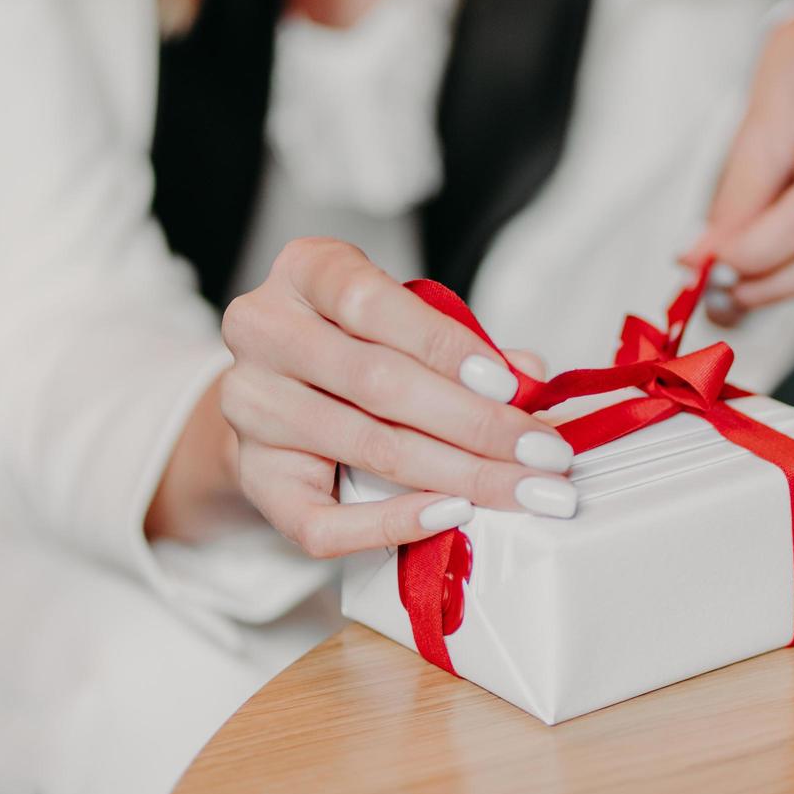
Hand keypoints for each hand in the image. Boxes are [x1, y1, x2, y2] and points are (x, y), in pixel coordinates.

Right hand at [219, 238, 576, 558]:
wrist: (283, 390)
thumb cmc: (358, 343)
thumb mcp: (405, 317)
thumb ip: (465, 343)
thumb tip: (529, 377)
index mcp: (303, 271)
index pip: (370, 303)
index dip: (445, 346)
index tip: (512, 388)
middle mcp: (263, 332)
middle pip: (377, 382)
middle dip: (476, 424)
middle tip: (543, 455)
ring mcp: (249, 408)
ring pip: (366, 447)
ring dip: (458, 473)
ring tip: (521, 488)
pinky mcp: (254, 478)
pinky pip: (322, 520)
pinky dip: (393, 522)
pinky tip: (450, 513)